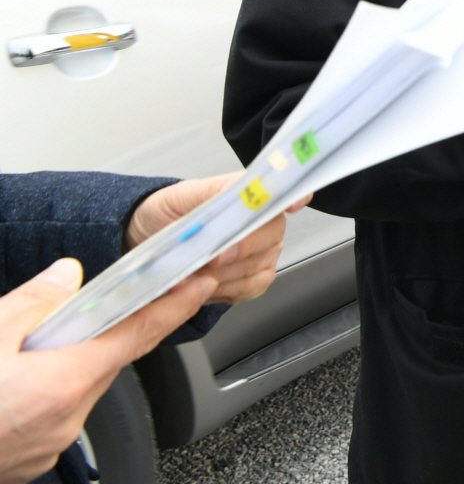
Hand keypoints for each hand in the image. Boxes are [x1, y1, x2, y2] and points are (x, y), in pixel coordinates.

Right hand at [0, 257, 215, 483]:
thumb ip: (31, 304)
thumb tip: (66, 275)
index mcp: (64, 382)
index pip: (139, 334)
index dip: (175, 304)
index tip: (202, 282)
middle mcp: (66, 418)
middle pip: (104, 361)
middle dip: (97, 333)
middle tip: (74, 312)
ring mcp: (49, 445)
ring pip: (75, 390)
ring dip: (62, 365)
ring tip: (19, 353)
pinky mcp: (29, 462)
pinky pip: (50, 416)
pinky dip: (41, 394)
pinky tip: (8, 386)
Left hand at [126, 174, 309, 305]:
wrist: (148, 241)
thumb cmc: (167, 215)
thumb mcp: (183, 195)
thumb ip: (215, 195)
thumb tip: (242, 202)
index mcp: (252, 194)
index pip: (284, 193)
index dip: (294, 198)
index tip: (292, 205)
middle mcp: (265, 223)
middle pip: (271, 236)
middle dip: (237, 251)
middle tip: (209, 258)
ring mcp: (264, 252)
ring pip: (257, 267)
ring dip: (222, 274)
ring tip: (196, 271)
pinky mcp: (256, 279)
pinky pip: (250, 289)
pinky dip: (224, 290)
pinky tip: (205, 282)